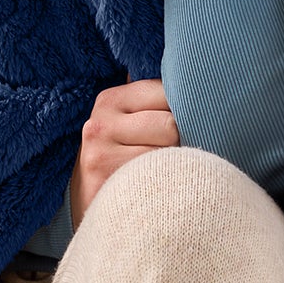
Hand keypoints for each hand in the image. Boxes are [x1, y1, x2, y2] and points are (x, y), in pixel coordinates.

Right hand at [69, 73, 179, 229]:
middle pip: (170, 122)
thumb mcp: (126, 125)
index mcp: (110, 99)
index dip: (184, 110)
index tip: (187, 125)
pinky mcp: (107, 181)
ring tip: (165, 172)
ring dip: (175, 163)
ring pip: (166, 150)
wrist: (93, 210)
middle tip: (174, 155)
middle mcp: (100, 122)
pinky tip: (160, 188)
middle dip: (180, 139)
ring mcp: (100, 153)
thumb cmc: (121, 161)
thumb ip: (149, 100)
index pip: (165, 91)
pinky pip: (158, 175)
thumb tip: (190, 72)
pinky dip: (167, 183)